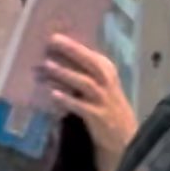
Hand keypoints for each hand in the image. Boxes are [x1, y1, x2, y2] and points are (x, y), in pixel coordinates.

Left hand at [42, 36, 137, 170]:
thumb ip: (82, 70)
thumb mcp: (100, 84)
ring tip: (47, 66)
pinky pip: (80, 107)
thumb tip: (54, 56)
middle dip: (71, 51)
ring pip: (84, 83)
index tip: (54, 35)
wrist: (122, 136)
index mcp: (107, 71)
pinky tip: (53, 95)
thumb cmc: (105, 105)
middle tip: (51, 41)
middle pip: (89, 63)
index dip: (73, 44)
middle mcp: (107, 82)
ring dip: (65, 74)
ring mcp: (103, 100)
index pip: (89, 54)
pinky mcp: (98, 117)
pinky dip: (67, 100)